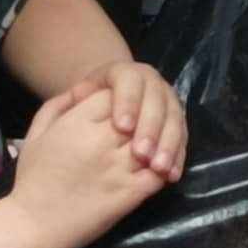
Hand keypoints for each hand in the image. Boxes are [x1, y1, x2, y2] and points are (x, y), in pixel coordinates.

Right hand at [9, 91, 168, 247]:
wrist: (30, 226)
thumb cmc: (32, 179)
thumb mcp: (36, 134)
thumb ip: (59, 105)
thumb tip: (84, 88)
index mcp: (78, 122)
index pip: (117, 94)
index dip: (123, 100)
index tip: (120, 112)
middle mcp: (102, 140)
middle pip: (141, 113)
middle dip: (144, 118)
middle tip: (142, 128)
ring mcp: (119, 166)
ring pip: (155, 140)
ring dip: (159, 143)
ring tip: (154, 148)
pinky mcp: (130, 192)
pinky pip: (159, 172)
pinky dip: (164, 168)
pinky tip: (158, 168)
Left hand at [58, 62, 186, 180]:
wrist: (106, 111)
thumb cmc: (81, 111)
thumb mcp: (67, 105)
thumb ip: (65, 102)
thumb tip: (77, 97)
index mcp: (123, 73)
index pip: (129, 82)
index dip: (128, 102)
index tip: (121, 127)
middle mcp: (150, 82)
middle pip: (156, 100)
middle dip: (150, 127)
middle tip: (140, 153)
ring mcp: (167, 100)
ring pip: (174, 118)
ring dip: (168, 143)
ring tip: (158, 168)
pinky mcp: (176, 120)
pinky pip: (182, 136)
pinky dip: (178, 155)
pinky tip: (171, 173)